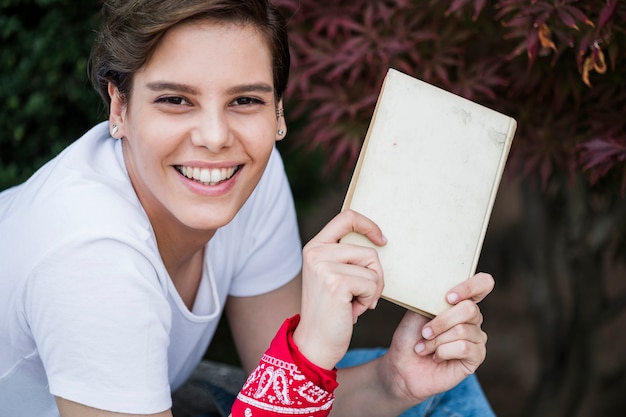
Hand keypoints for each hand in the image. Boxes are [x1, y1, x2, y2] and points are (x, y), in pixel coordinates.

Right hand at [293, 210, 386, 369]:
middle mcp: (316, 252)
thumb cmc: (331, 312)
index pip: (346, 218)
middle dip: (375, 275)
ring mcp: (324, 265)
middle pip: (368, 250)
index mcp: (315, 247)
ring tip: (354, 303)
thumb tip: (379, 240)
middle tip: (362, 296)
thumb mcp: (332, 276)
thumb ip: (346, 256)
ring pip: (373, 267)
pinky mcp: (336, 282)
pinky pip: (372, 283)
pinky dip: (368, 300)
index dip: (368, 225)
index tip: (382, 240)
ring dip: (372, 289)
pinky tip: (352, 311)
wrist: (315, 343)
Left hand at [381, 272, 493, 403]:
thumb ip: (434, 296)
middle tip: (425, 332)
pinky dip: (443, 352)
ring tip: (425, 347)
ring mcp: (477, 338)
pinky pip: (464, 348)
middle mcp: (473, 319)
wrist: (403, 365)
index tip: (448, 297)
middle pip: (469, 309)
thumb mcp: (418, 309)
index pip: (483, 283)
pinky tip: (435, 357)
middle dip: (441, 322)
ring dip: (436, 340)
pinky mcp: (476, 357)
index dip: (470, 287)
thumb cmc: (410, 336)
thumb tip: (441, 283)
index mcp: (461, 302)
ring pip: (462, 330)